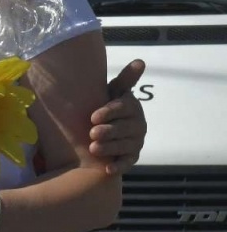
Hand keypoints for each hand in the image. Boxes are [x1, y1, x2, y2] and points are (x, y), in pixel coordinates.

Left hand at [90, 58, 146, 175]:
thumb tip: (140, 61)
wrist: (104, 128)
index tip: (93, 116)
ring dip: (110, 148)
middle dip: (109, 131)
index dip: (109, 112)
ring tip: (93, 149)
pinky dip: (118, 166)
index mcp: (131, 106)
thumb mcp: (113, 91)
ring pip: (125, 145)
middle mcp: (138, 124)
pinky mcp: (132, 156)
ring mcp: (136, 141)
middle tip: (92, 133)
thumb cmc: (107, 106)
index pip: (123, 108)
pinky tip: (107, 170)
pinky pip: (127, 162)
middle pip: (124, 128)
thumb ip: (125, 79)